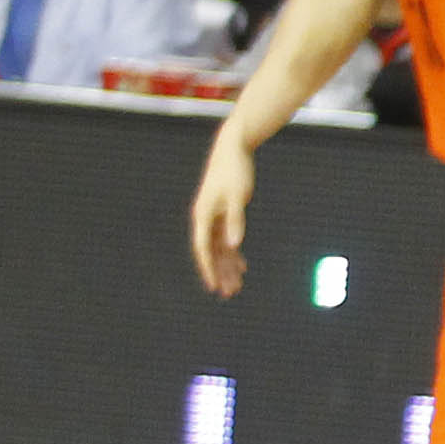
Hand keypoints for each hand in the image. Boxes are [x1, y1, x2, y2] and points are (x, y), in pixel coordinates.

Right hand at [189, 130, 255, 297]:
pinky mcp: (223, 213)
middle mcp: (204, 219)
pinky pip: (225, 239)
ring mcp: (213, 217)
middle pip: (211, 252)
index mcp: (203, 215)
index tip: (213, 286)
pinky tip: (242, 266)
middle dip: (220, 273)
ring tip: (236, 286)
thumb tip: (234, 246)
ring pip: (219, 248)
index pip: (203, 249)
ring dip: (227, 266)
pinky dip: (233, 253)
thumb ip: (235, 220)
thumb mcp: (238, 196)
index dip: (208, 269)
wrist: (233, 149)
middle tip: (229, 294)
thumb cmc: (235, 171)